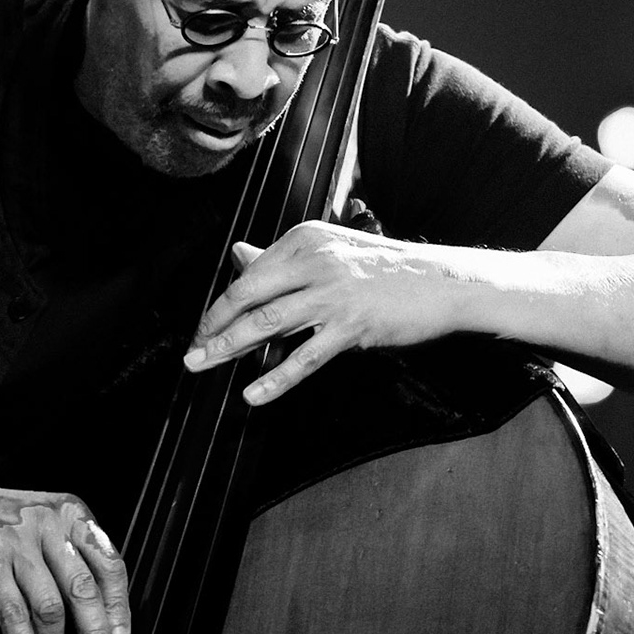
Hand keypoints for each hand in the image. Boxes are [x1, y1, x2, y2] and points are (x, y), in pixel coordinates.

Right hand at [0, 484, 129, 633]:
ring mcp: (16, 541)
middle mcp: (47, 523)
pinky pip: (14, 614)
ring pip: (50, 605)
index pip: (107, 562)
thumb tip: (95, 616)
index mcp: (68, 512)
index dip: (117, 605)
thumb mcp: (38, 526)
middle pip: (83, 587)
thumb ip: (66, 557)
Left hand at [181, 220, 463, 403]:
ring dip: (229, 347)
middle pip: (249, 295)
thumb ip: (282, 259)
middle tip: (191, 352)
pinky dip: (275, 377)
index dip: (223, 305)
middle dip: (214, 326)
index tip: (206, 328)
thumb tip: (238, 254)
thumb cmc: (386, 270)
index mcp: (306, 239)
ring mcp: (333, 293)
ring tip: (203, 365)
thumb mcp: (331, 252)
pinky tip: (253, 393)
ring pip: (268, 322)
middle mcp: (315, 261)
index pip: (251, 274)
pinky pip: (304, 356)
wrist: (442, 281)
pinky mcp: (351, 325)